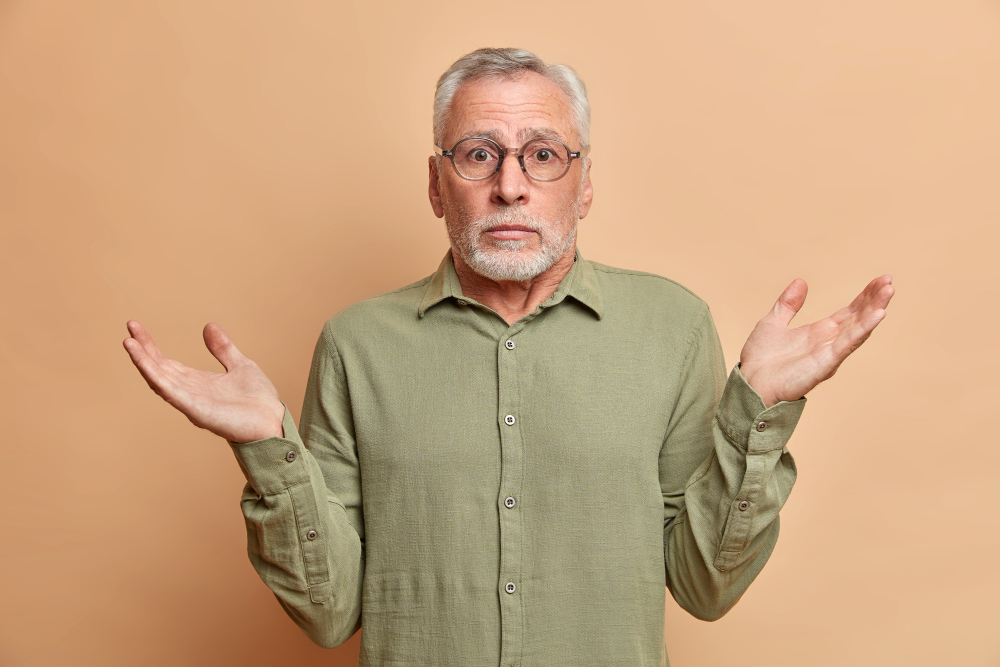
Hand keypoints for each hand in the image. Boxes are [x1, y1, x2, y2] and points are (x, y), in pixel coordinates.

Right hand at [122, 320, 285, 441]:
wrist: (273, 420)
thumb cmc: (258, 399)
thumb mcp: (240, 365)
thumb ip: (223, 348)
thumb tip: (208, 326)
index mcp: (197, 382)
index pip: (166, 362)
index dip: (150, 345)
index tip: (136, 327)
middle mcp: (189, 392)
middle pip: (159, 368)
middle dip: (142, 349)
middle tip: (129, 327)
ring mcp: (190, 402)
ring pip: (160, 379)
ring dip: (143, 361)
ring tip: (128, 342)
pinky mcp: (196, 410)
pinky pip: (171, 393)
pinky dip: (156, 377)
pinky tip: (145, 363)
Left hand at [738, 275, 894, 407]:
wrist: (749, 384)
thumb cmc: (760, 360)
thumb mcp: (773, 322)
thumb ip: (788, 304)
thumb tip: (801, 281)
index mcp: (819, 333)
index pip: (849, 312)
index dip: (865, 296)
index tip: (880, 280)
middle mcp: (829, 342)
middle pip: (859, 318)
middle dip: (874, 299)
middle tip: (889, 280)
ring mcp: (829, 354)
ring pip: (858, 328)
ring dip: (874, 309)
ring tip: (889, 291)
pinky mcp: (825, 364)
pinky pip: (848, 344)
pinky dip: (863, 328)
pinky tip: (878, 314)